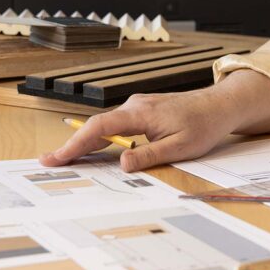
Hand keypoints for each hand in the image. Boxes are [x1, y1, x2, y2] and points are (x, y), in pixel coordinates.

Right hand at [38, 69, 269, 172]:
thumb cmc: (204, 125)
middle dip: (72, 146)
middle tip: (48, 162)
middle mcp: (135, 106)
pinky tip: (93, 151)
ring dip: (85, 143)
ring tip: (64, 160)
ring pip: (105, 126)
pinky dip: (101, 139)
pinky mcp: (143, 112)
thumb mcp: (181, 146)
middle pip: (97, 127)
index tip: (57, 157)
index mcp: (141, 113)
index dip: (76, 144)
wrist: (220, 106)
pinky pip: (116, 125)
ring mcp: (138, 107)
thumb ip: (150, 154)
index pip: (100, 129)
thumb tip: (123, 163)